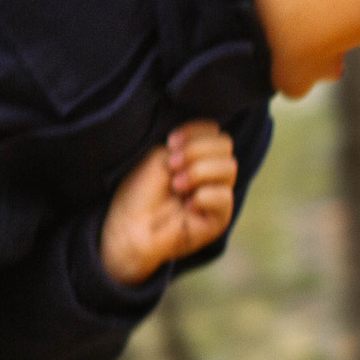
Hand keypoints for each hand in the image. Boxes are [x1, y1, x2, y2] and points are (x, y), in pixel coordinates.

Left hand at [100, 121, 237, 285]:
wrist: (129, 227)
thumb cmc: (140, 192)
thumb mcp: (160, 155)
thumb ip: (188, 142)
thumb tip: (216, 135)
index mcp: (197, 156)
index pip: (215, 131)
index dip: (195, 132)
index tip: (170, 142)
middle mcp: (211, 174)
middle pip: (225, 145)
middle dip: (195, 151)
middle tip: (171, 166)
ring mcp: (217, 195)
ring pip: (229, 167)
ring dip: (198, 172)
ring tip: (176, 185)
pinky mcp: (219, 219)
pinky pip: (224, 196)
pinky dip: (203, 196)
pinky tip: (187, 206)